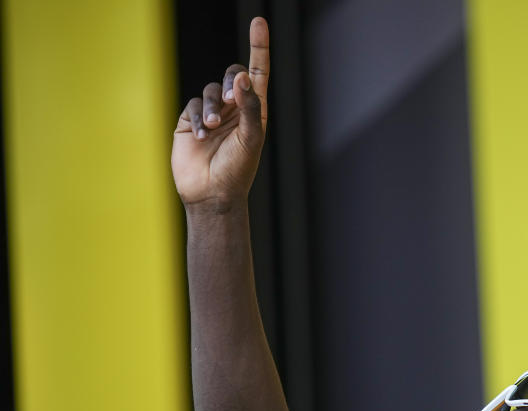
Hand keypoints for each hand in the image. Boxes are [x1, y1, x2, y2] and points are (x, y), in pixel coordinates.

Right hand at [172, 17, 269, 210]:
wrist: (212, 194)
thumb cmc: (238, 170)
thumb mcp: (250, 138)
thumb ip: (249, 106)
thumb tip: (242, 76)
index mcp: (255, 110)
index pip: (258, 72)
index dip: (259, 47)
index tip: (259, 22)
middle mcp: (234, 108)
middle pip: (232, 75)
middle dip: (230, 83)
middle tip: (232, 101)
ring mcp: (212, 113)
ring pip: (210, 90)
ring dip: (212, 107)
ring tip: (213, 128)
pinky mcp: (190, 121)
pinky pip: (194, 104)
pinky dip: (198, 117)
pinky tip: (202, 137)